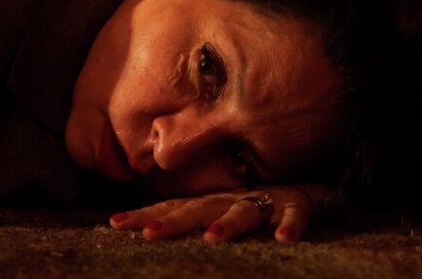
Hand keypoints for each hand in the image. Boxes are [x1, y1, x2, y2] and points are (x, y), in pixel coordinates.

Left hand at [108, 185, 325, 244]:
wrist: (306, 182)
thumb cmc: (257, 200)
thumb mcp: (221, 208)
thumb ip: (194, 216)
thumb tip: (150, 229)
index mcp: (210, 202)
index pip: (171, 207)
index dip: (144, 215)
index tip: (114, 223)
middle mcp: (231, 199)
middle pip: (197, 209)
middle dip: (172, 221)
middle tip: (148, 233)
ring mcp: (264, 201)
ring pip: (243, 212)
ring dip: (227, 225)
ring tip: (211, 239)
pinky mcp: (297, 205)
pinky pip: (295, 215)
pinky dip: (291, 225)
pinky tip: (284, 239)